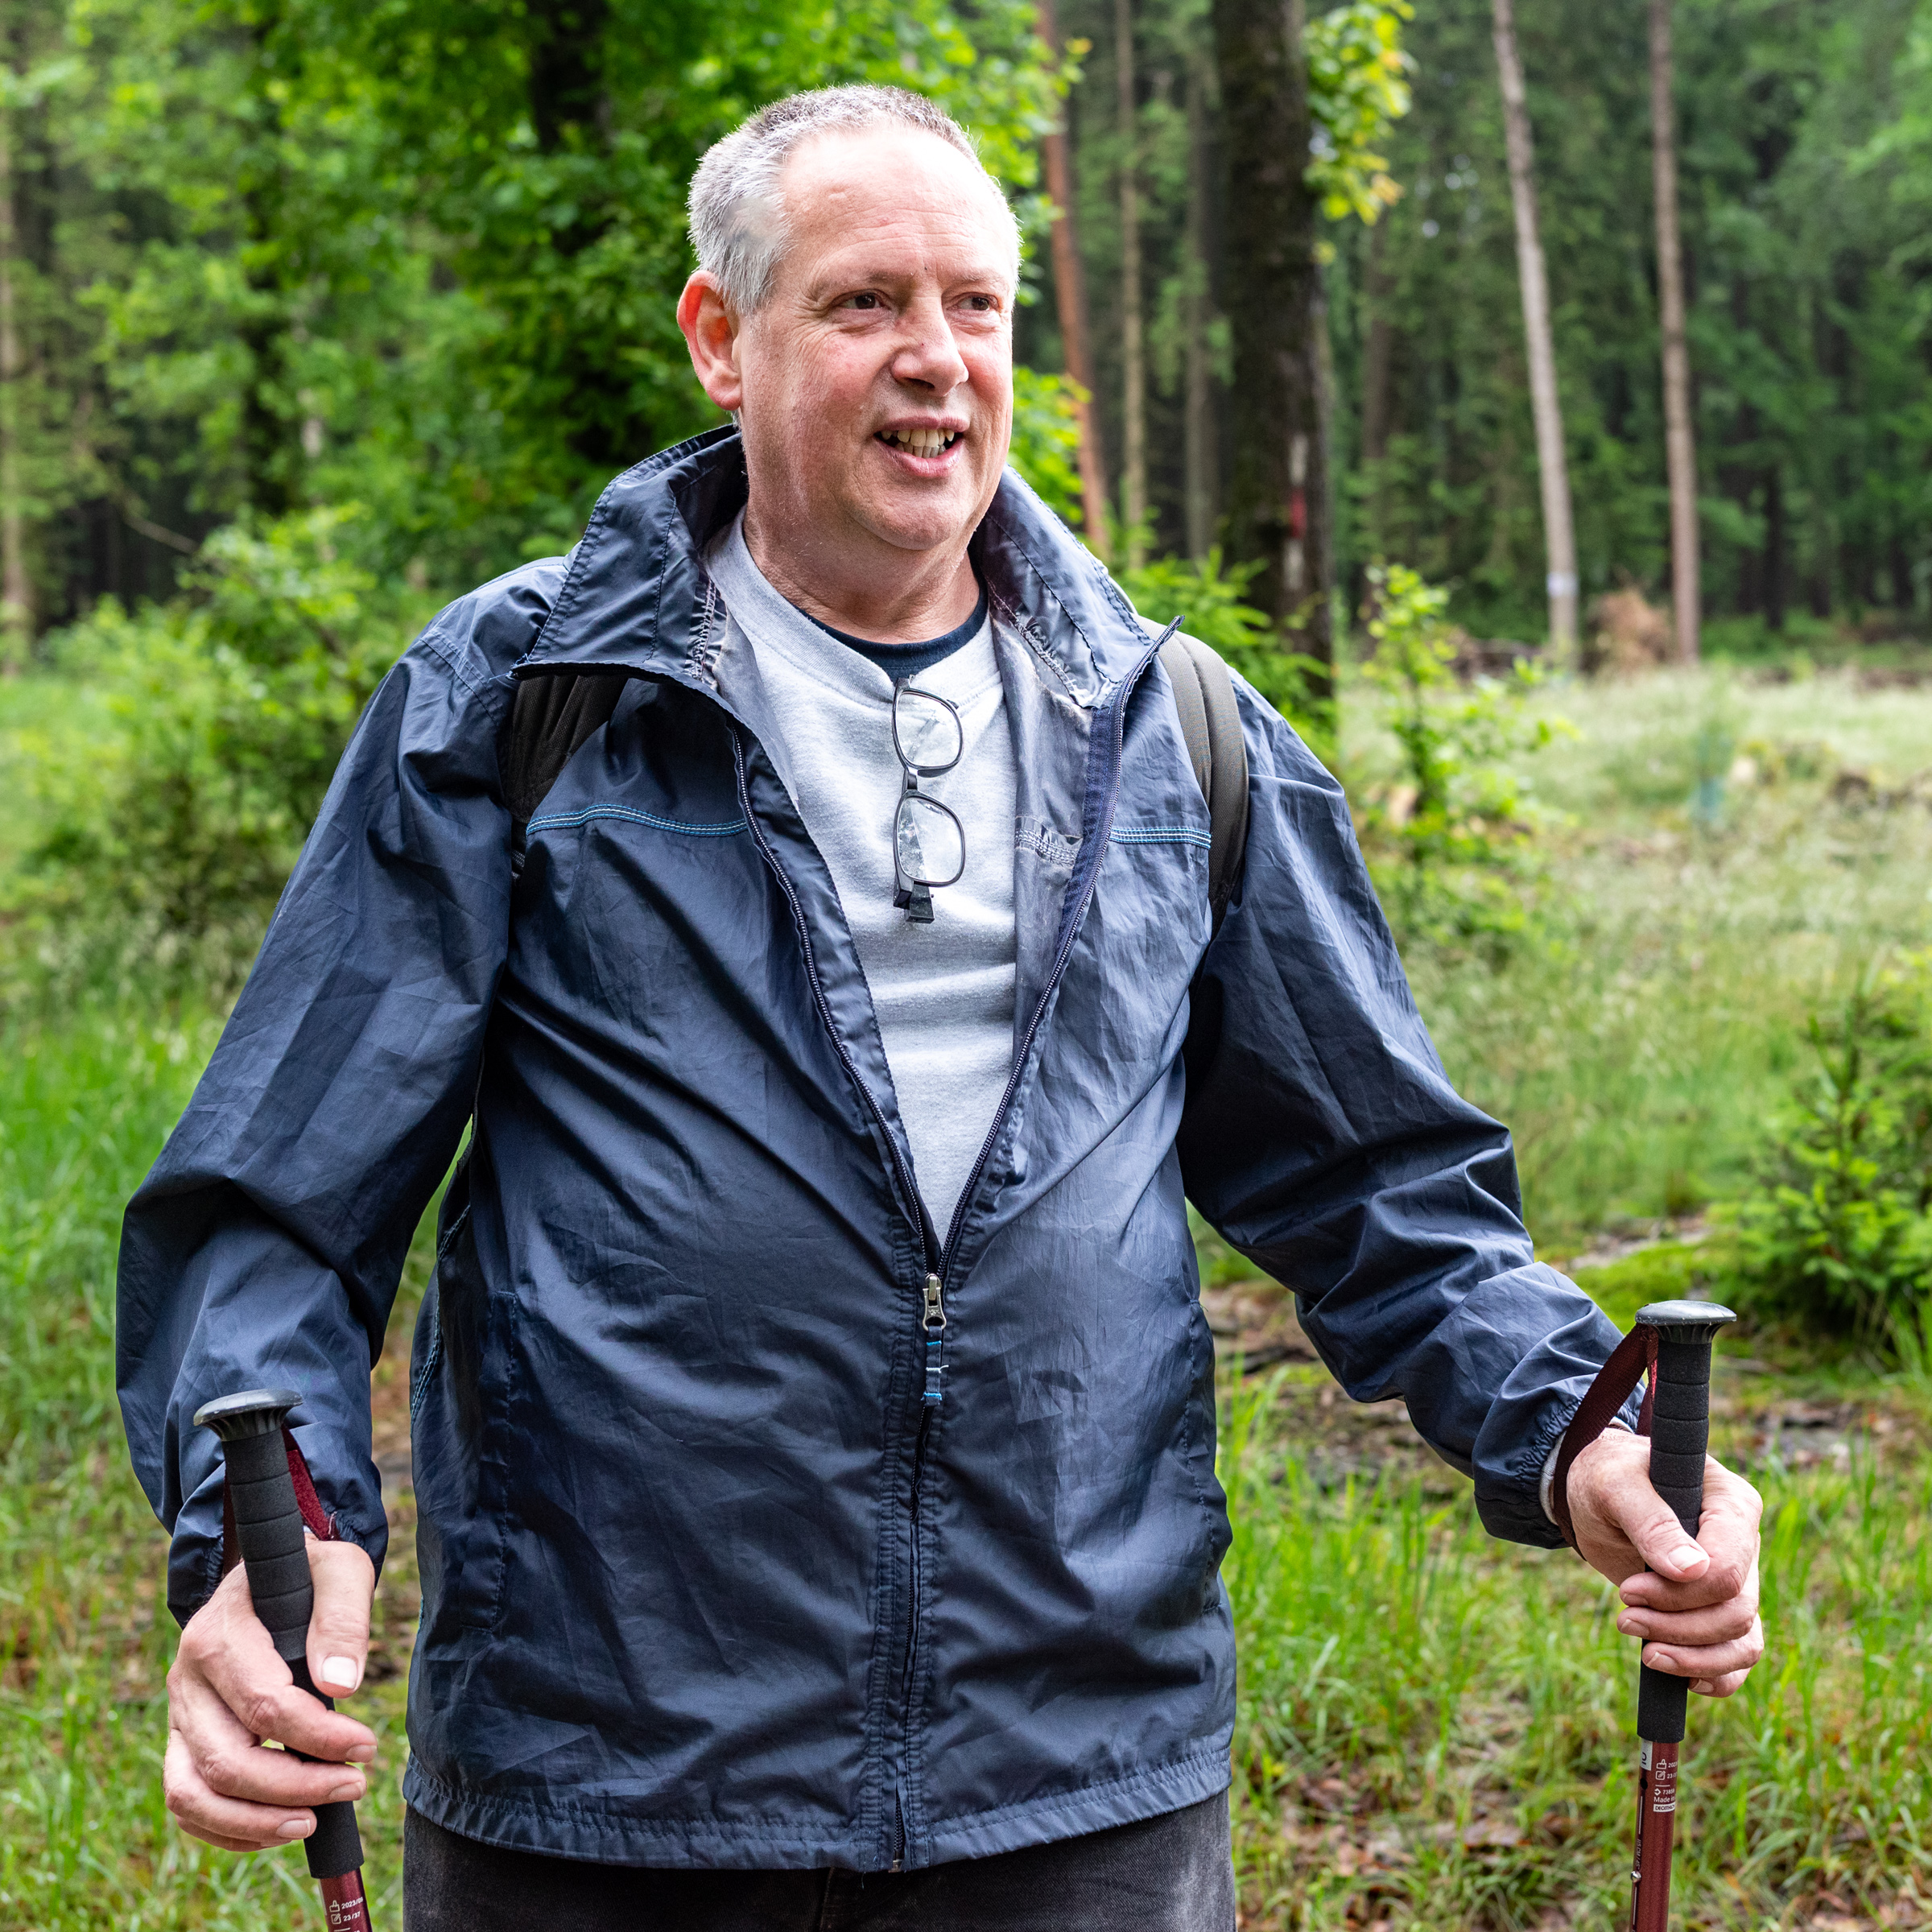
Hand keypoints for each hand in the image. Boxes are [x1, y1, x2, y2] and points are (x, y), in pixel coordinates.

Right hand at [163, 1536, 378, 1851]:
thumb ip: (343, 1617)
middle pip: (225, 1760)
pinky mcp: (181, 1743)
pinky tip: (280, 1826)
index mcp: (218, 1633)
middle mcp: (185, 1680)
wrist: (268, 1576)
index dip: (318, 1736)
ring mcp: (177, 1716)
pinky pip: (186, 1803)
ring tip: (314, 1820)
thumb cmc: (310, 1572)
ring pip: (193, 1793)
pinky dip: (227, 1829)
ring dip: (256, 1821)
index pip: (264, 1704)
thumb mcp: (339, 1569)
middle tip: (355, 1785)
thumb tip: (342, 1686)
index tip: (367, 1746)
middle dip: (294, 1786)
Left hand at [1565, 1429, 1764, 1697]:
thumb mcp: (1614, 1484)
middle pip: (1735, 1611)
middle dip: (1677, 1626)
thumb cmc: (1609, 1475)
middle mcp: (1745, 1544)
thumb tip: (1691, 1571)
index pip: (1727, 1569)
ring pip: (1742, 1641)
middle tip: (1624, 1618)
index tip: (1629, 1590)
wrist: (1601, 1493)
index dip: (1679, 1594)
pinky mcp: (1722, 1607)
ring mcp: (1740, 1580)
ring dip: (1691, 1656)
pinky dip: (1713, 1675)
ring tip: (1643, 1650)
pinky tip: (1675, 1673)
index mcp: (1732, 1503)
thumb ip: (1651, 1521)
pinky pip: (1739, 1656)